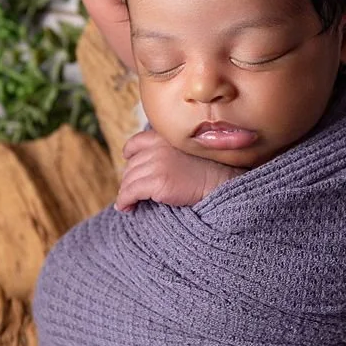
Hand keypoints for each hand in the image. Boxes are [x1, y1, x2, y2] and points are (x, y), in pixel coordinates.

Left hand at [116, 129, 244, 211]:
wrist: (221, 180)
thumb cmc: (209, 169)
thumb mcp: (187, 150)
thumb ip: (168, 151)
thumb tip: (150, 166)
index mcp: (163, 137)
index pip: (135, 143)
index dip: (130, 155)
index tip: (130, 165)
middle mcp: (157, 148)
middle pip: (131, 166)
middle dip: (130, 180)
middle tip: (133, 193)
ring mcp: (156, 164)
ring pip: (128, 180)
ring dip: (126, 193)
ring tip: (128, 204)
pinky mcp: (156, 182)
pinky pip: (129, 193)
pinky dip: (124, 201)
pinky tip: (127, 208)